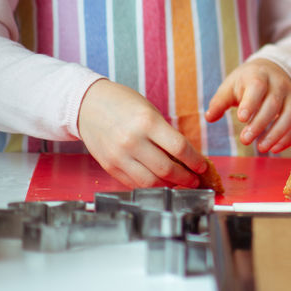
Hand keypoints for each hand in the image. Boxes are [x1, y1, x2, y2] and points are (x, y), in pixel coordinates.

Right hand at [77, 79, 204, 187]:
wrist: (88, 105)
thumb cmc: (123, 104)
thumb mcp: (150, 111)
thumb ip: (165, 134)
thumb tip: (186, 157)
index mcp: (147, 122)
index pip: (179, 147)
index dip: (195, 160)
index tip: (202, 165)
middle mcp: (132, 141)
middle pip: (166, 169)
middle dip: (186, 178)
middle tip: (195, 180)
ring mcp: (119, 156)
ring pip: (150, 182)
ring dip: (169, 186)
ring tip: (180, 184)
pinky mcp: (109, 166)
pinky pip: (133, 183)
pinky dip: (150, 186)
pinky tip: (160, 183)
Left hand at [205, 57, 290, 152]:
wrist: (272, 71)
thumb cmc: (247, 82)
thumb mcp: (230, 86)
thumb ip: (219, 102)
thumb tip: (209, 118)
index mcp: (259, 76)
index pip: (258, 87)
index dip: (251, 103)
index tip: (241, 118)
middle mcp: (279, 84)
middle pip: (273, 104)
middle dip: (260, 124)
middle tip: (245, 140)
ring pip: (290, 114)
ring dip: (277, 133)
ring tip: (262, 148)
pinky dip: (289, 137)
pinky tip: (274, 148)